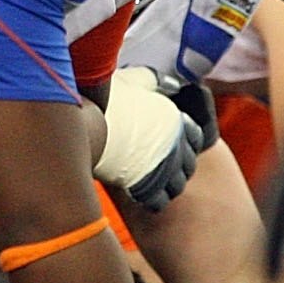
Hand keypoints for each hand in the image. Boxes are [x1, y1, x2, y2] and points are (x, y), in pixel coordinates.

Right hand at [98, 65, 201, 213]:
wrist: (87, 124)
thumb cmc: (107, 100)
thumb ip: (157, 81)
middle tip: (156, 162)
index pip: (196, 137)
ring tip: (148, 178)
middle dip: (176, 164)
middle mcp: (177, 147)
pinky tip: (137, 190)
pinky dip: (151, 199)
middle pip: (188, 164)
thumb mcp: (135, 80)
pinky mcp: (148, 188)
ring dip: (166, 184)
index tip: (166, 140)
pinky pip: (159, 201)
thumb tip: (174, 83)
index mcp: (178, 121)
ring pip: (177, 186)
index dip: (184, 140)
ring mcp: (164, 169)